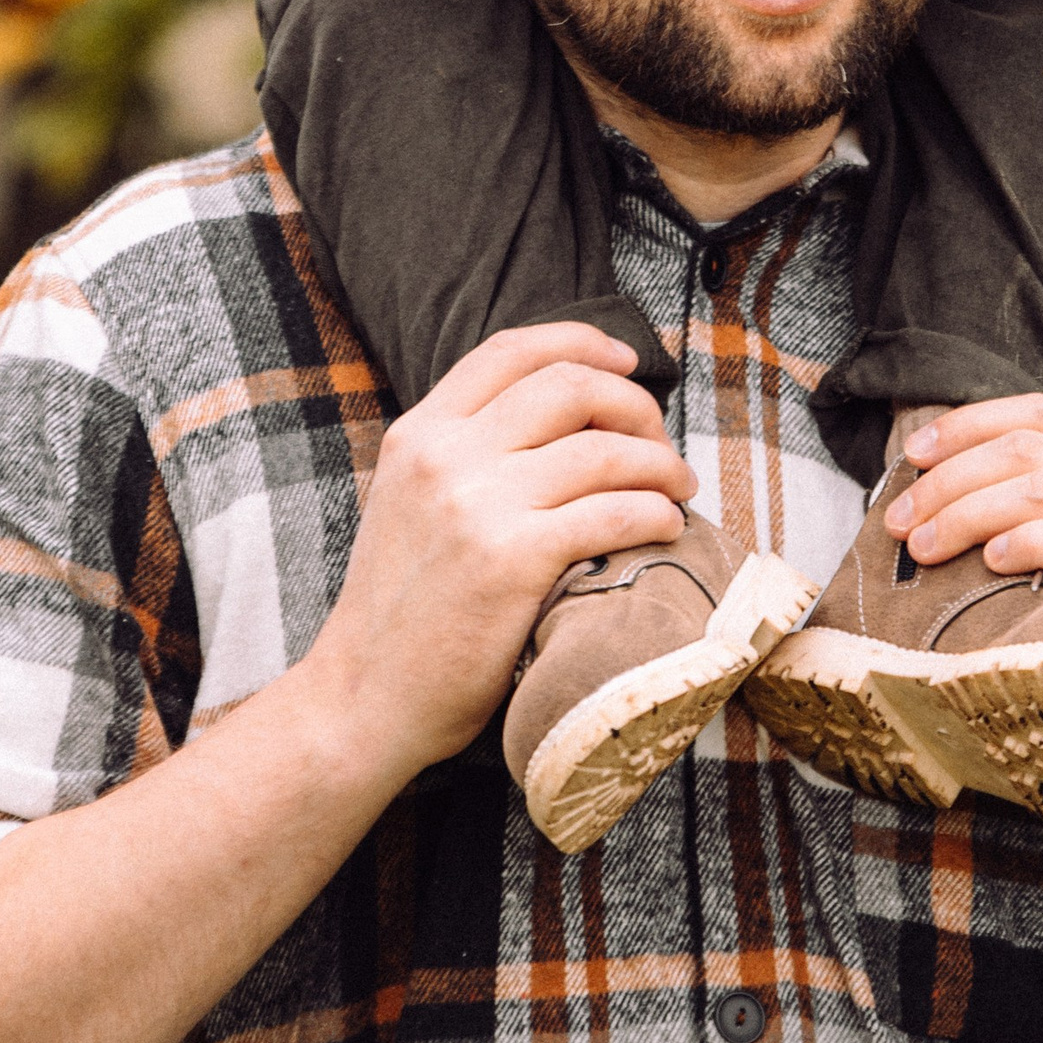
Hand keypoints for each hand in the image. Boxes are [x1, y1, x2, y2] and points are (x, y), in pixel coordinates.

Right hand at [307, 323, 696, 780]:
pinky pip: (613, 512)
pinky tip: (667, 526)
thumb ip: (463, 454)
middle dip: (635, 405)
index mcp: (419, 433)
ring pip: (602, 449)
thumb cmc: (400, 612)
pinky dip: (655, 512)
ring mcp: (478, 504)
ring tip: (679, 488)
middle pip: (569, 387)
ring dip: (660, 464)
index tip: (628, 363)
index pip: (511, 350)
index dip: (583, 344)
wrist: (364, 698)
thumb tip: (562, 421)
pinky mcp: (514, 559)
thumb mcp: (408, 503)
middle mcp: (445, 455)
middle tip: (661, 442)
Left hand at [878, 393, 1042, 718]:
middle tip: (900, 523)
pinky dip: (1030, 542)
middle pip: (1028, 448)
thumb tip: (935, 503)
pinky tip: (992, 563)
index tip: (911, 455)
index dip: (968, 425)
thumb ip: (1034, 517)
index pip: (1039, 415)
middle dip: (950, 479)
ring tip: (925, 549)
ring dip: (969, 512)